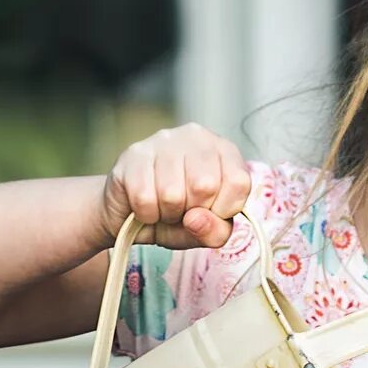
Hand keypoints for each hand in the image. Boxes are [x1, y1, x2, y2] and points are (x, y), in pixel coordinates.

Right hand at [99, 124, 250, 250]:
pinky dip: (146, 214)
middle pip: (205, 185)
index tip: (209, 211)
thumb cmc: (176, 217)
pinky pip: (144, 198)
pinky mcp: (133, 154)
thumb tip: (197, 218)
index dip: (224, 209)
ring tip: (163, 206)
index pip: (239, 182)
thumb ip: (215, 231)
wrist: (129, 216)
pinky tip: (146, 205)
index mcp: (223, 150)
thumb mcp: (206, 230)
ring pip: (172, 193)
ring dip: (167, 213)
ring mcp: (162, 141)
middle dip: (192, 211)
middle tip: (182, 209)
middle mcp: (195, 136)